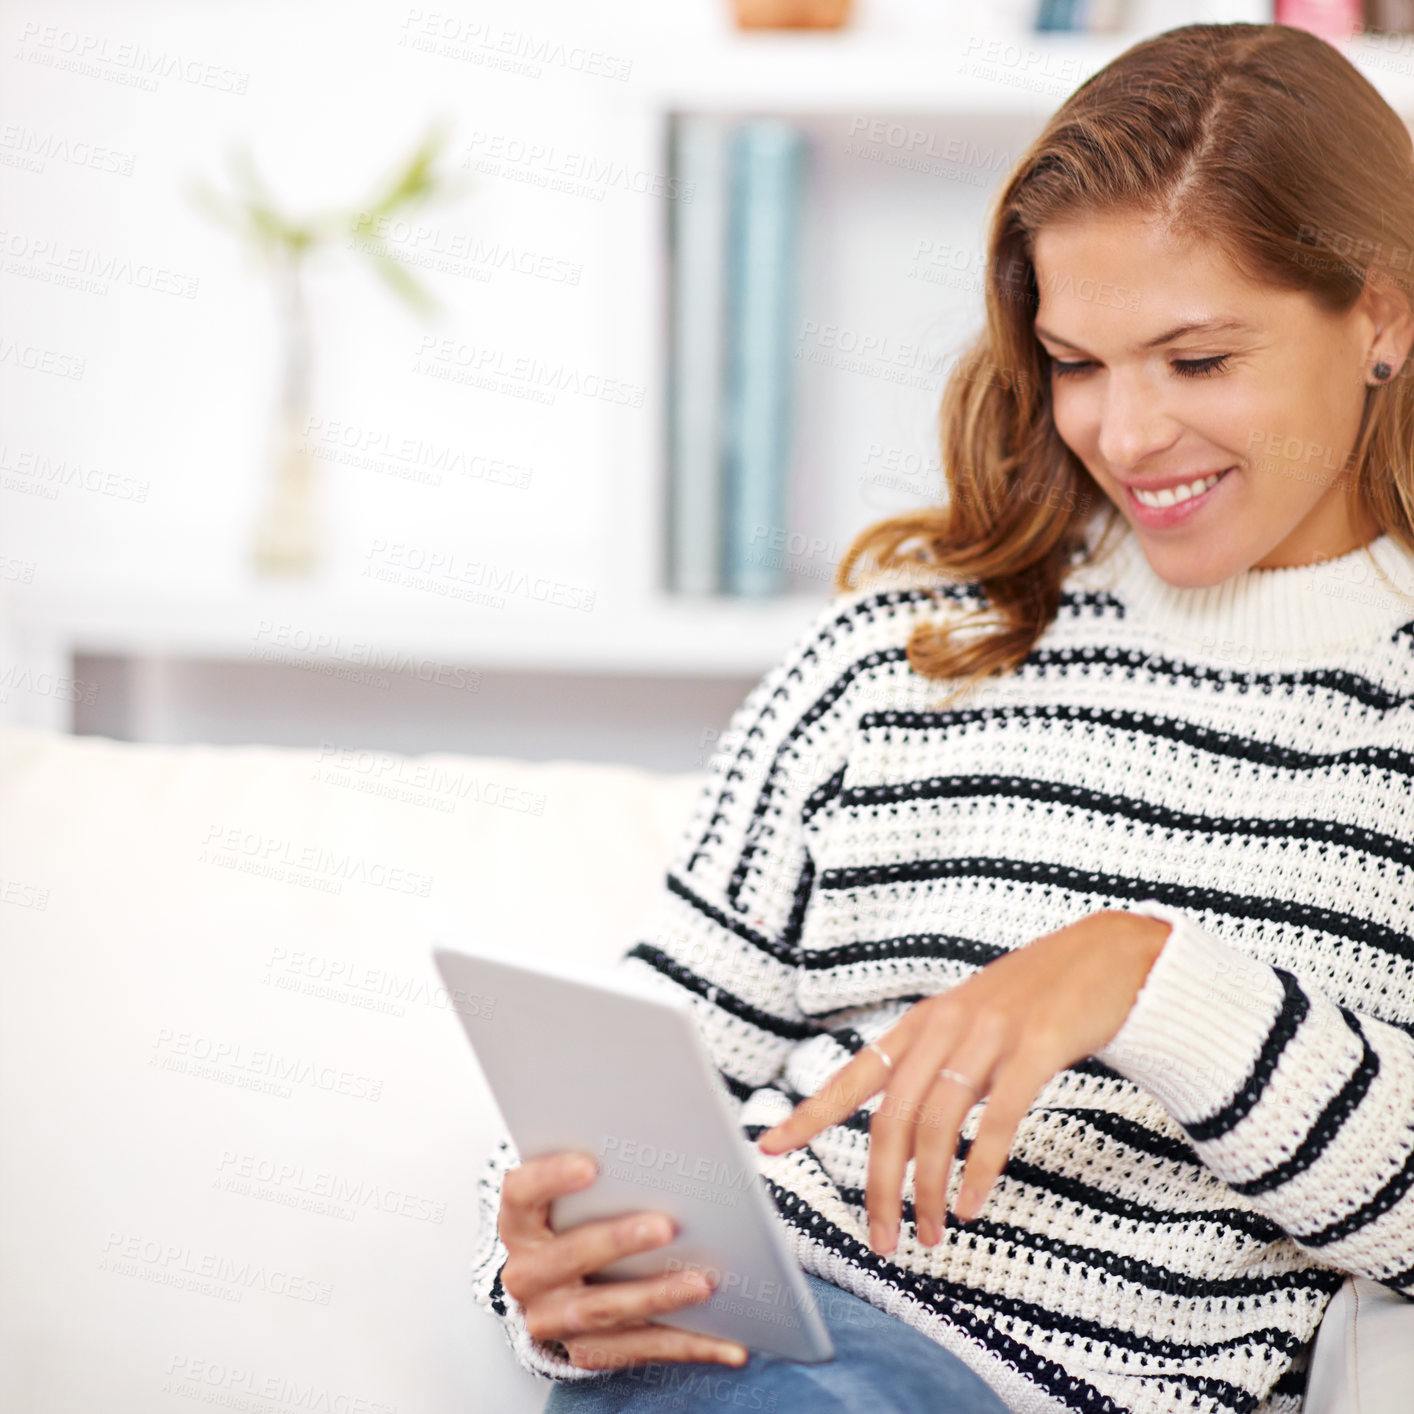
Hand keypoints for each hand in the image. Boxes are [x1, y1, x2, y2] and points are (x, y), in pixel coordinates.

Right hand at [497, 1150, 749, 1369]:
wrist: (551, 1284)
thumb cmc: (573, 1218)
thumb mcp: (569, 1194)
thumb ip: (598, 1170)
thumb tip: (657, 1137)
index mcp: (518, 1222)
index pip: (521, 1192)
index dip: (551, 1177)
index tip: (591, 1165)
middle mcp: (526, 1274)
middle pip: (569, 1256)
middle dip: (619, 1241)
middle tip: (666, 1225)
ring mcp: (551, 1317)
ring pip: (605, 1310)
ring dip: (658, 1297)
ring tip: (704, 1283)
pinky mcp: (584, 1351)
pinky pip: (638, 1349)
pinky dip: (687, 1345)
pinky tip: (729, 1344)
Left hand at [756, 910, 1169, 1252]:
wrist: (1106, 956)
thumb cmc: (1033, 999)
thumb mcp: (970, 1024)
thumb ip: (935, 1068)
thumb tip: (905, 1139)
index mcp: (921, 1024)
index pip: (853, 1075)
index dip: (810, 1114)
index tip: (770, 1147)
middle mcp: (945, 1025)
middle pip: (892, 1117)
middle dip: (880, 1186)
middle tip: (880, 1240)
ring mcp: (990, 1033)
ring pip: (938, 1123)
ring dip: (928, 1190)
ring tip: (930, 1235)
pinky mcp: (1036, 1045)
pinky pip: (998, 1117)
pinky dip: (981, 1167)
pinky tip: (973, 1203)